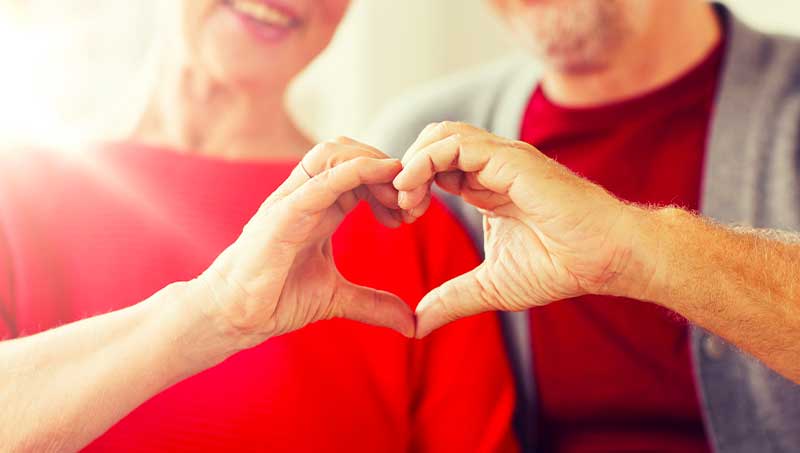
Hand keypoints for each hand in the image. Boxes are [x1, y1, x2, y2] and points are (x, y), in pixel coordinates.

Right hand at [195, 137, 413, 350]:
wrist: (234, 315)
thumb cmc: (275, 298)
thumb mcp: (337, 298)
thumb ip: (374, 304)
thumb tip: (411, 323)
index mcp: (320, 207)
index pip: (359, 170)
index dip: (390, 182)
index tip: (411, 212)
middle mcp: (306, 196)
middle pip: (349, 150)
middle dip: (387, 167)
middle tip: (411, 204)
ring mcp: (292, 200)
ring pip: (333, 152)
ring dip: (374, 163)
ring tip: (397, 197)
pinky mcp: (282, 214)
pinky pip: (320, 180)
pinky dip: (354, 170)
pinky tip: (381, 176)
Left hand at [394, 122, 647, 337]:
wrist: (604, 259)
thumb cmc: (559, 266)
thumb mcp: (490, 286)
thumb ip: (452, 299)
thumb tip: (417, 325)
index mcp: (484, 186)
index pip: (434, 166)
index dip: (411, 185)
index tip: (400, 217)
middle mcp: (490, 166)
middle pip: (432, 141)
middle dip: (406, 169)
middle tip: (399, 206)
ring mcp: (501, 158)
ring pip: (441, 134)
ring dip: (413, 161)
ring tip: (404, 197)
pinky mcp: (511, 159)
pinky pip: (456, 144)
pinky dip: (425, 160)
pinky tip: (415, 190)